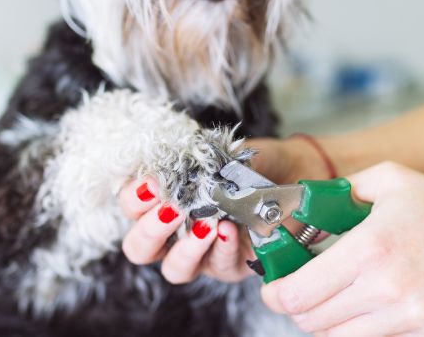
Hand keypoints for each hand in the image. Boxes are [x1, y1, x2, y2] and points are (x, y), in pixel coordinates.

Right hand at [118, 137, 333, 283]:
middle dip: (150, 230)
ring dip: (186, 247)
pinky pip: (220, 265)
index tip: (151, 183)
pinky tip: (230, 229)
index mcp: (163, 203)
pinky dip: (223, 247)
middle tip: (170, 209)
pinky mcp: (232, 267)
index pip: (131, 207)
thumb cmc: (248, 163)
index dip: (133, 199)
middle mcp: (175, 234)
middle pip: (140, 248)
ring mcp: (202, 255)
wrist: (292, 173)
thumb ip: (196, 159)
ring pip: (175, 269)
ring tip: (205, 223)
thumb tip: (181, 160)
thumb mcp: (219, 154)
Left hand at [261, 162, 423, 336]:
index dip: (275, 292)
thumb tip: (301, 207)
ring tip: (333, 296)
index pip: (298, 292)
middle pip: (312, 321)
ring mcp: (410, 318)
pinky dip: (359, 329)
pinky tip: (367, 304)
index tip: (273, 285)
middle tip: (300, 288)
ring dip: (325, 320)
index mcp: (371, 247)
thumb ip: (339, 191)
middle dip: (296, 306)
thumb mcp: (389, 180)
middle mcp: (387, 288)